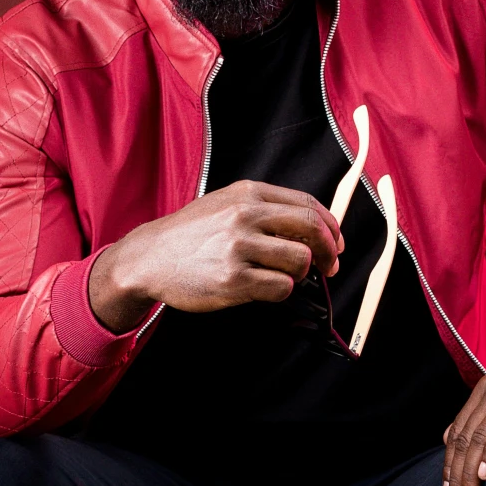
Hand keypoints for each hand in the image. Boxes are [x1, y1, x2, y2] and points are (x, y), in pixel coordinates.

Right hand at [88, 181, 342, 331]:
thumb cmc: (190, 235)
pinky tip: (265, 287)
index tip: (335, 243)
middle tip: (329, 266)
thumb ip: (264, 208)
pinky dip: (281, 291)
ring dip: (300, 274)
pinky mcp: (233, 279)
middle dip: (328, 251)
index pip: (307, 205)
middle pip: (311, 229)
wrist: (150, 257)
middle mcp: (245, 216)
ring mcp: (239, 248)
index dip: (330, 227)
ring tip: (284, 276)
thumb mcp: (225, 204)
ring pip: (300, 261)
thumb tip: (312, 227)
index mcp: (248, 194)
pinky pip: (280, 287)